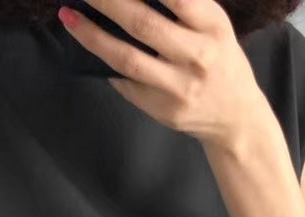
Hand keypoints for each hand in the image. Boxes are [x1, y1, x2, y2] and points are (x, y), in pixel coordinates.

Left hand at [57, 0, 269, 151]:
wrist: (236, 117)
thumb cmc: (220, 59)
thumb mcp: (214, 24)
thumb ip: (185, 5)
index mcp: (212, 27)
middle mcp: (197, 57)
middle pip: (143, 24)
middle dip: (107, 1)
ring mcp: (178, 88)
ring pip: (127, 59)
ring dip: (93, 36)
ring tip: (69, 17)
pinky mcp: (163, 110)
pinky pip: (126, 83)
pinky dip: (105, 62)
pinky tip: (88, 45)